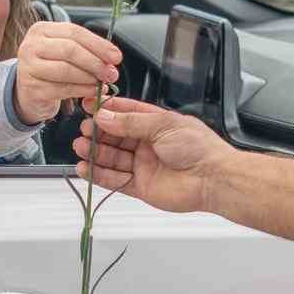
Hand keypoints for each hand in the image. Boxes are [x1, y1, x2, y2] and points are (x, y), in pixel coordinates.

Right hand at [13, 22, 121, 125]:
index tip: (116, 56)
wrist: (27, 92)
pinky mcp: (31, 88)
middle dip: (95, 62)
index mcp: (42, 30)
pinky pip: (62, 89)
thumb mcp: (65, 52)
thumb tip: (112, 57)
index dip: (98, 44)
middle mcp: (31, 46)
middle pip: (70, 50)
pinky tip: (92, 91)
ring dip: (90, 78)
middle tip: (111, 73)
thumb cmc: (51, 68)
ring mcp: (28, 67)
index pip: (74, 32)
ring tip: (102, 83)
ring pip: (66, 70)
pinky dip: (82, 90)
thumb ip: (87, 50)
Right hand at [73, 96, 229, 213]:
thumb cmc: (198, 148)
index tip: (89, 107)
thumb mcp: (162, 124)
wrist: (213, 178)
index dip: (107, 111)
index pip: (126, 114)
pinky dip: (99, 174)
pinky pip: (115, 180)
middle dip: (98, 133)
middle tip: (84, 130)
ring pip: (112, 158)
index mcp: (156, 124)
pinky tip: (86, 168)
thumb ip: (130, 122)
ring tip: (81, 147)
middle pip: (115, 137)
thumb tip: (105, 117)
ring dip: (95, 153)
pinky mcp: (141, 186)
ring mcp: (143, 165)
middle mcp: (148, 144)